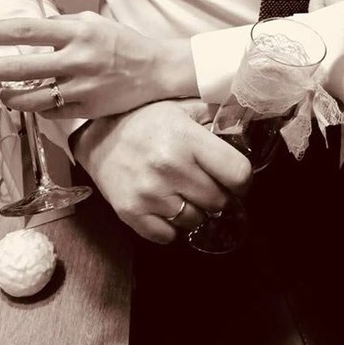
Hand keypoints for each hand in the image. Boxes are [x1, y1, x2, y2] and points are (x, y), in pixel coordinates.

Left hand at [0, 12, 197, 117]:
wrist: (155, 70)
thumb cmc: (121, 42)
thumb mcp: (92, 22)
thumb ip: (61, 26)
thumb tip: (26, 31)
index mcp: (77, 32)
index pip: (25, 30)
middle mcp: (77, 58)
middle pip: (21, 66)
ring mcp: (82, 87)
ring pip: (32, 96)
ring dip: (7, 95)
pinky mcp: (86, 108)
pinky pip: (51, 111)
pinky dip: (36, 107)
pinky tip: (28, 101)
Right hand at [71, 99, 252, 243]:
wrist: (97, 135)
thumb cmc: (145, 120)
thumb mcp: (181, 108)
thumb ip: (215, 116)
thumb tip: (246, 119)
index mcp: (187, 139)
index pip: (237, 173)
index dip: (242, 180)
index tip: (234, 179)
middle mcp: (170, 168)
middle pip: (218, 201)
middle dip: (217, 194)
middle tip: (204, 182)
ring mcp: (149, 194)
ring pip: (194, 221)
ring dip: (193, 210)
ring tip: (182, 192)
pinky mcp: (131, 213)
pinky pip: (167, 236)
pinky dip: (170, 227)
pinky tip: (165, 206)